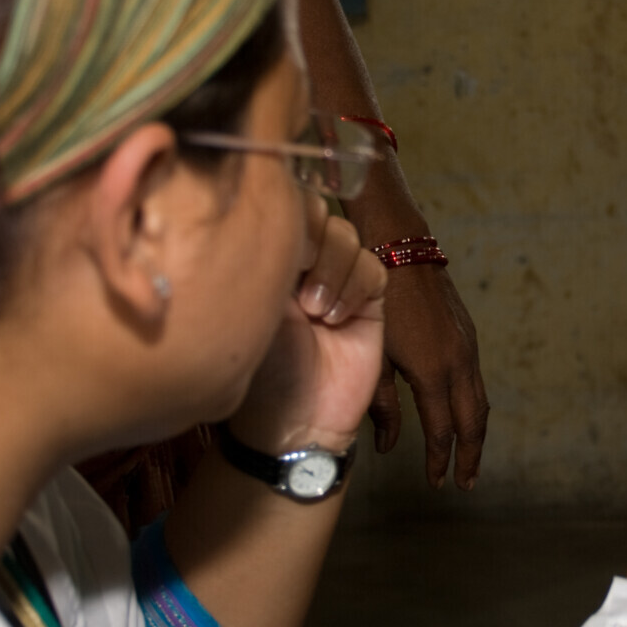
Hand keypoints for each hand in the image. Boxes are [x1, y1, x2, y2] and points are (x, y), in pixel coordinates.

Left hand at [228, 214, 386, 454]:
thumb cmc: (262, 370)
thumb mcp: (253, 305)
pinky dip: (356, 286)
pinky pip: (373, 268)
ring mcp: (337, 279)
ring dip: (332, 269)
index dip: (286, 217)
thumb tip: (278, 209)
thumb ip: (267, 256)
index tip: (277, 254)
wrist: (297, 420)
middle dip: (310, 243)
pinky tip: (337, 319)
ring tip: (316, 312)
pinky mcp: (369, 301)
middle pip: (320, 212)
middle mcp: (301, 262)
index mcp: (266, 257)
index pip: (283, 206)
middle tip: (296, 285)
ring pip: (348, 236)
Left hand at [370, 262, 488, 488]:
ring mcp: (468, 347)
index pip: (442, 431)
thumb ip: (382, 404)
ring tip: (470, 459)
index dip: (439, 461)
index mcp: (432, 372)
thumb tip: (387, 446)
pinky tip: (464, 416)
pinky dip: (474, 406)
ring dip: (477, 434)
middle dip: (471, 456)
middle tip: (465, 483)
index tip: (436, 483)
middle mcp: (458, 362)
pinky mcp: (468, 335)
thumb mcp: (373, 356)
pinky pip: (477, 381)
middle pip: (474, 422)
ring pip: (481, 402)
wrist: (401, 250)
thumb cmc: (376, 302)